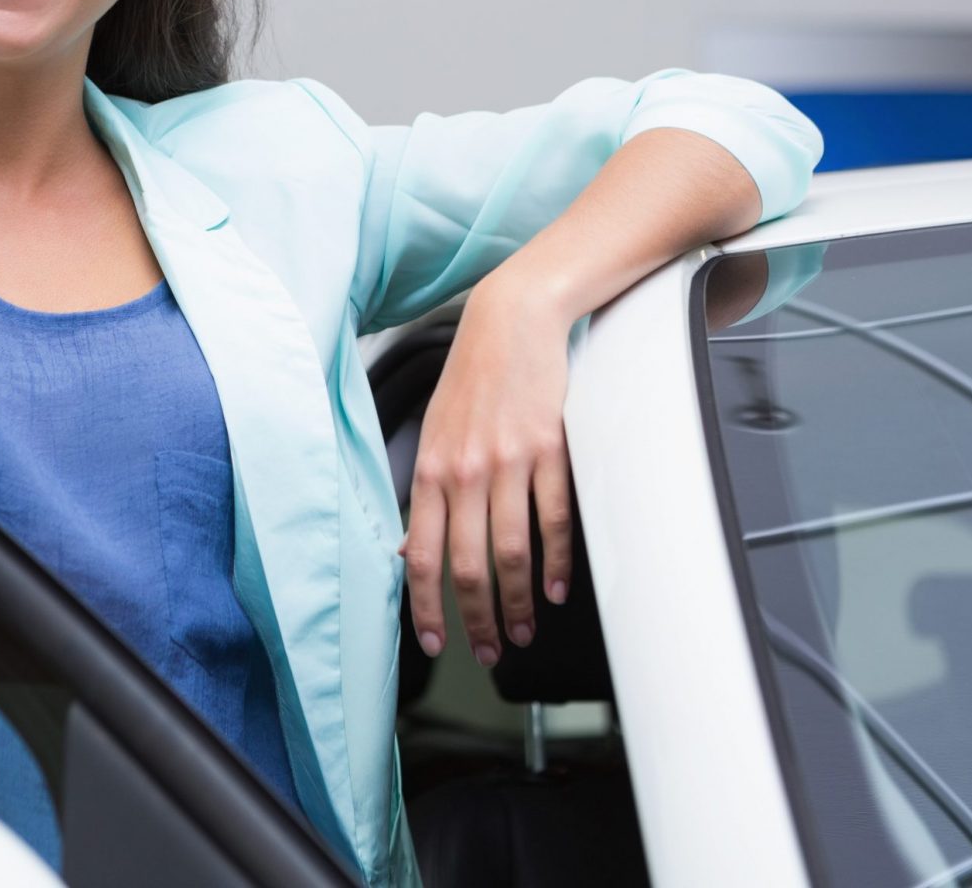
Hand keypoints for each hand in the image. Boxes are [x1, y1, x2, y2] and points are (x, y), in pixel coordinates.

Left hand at [400, 272, 576, 666]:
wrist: (512, 321)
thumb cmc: (473, 377)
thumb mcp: (434, 432)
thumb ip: (427, 493)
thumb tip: (414, 549)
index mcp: (430, 470)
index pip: (422, 557)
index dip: (426, 608)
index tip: (434, 643)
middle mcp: (464, 471)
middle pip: (468, 566)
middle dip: (478, 621)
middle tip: (491, 651)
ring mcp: (507, 463)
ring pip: (511, 553)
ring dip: (519, 603)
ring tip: (525, 629)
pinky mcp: (549, 451)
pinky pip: (553, 521)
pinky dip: (556, 563)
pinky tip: (558, 587)